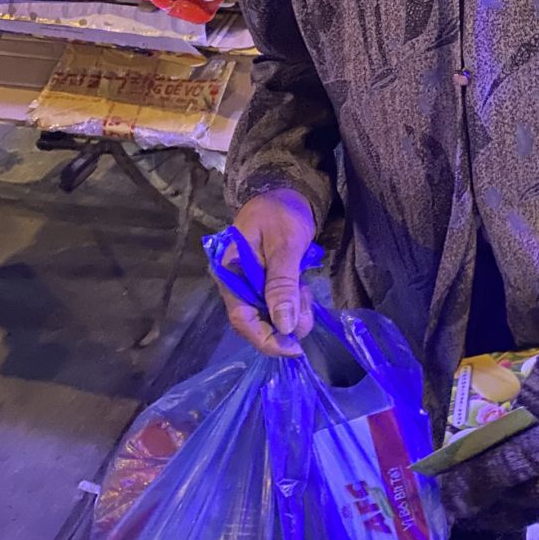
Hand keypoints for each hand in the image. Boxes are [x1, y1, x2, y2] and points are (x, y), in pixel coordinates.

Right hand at [220, 188, 315, 357]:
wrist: (285, 191)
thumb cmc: (282, 212)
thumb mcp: (285, 245)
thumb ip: (282, 284)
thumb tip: (284, 325)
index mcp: (230, 273)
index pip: (242, 319)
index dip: (266, 339)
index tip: (294, 348)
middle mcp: (236, 283)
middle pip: (256, 321)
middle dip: (285, 324)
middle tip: (308, 306)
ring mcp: (250, 284)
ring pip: (270, 315)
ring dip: (292, 311)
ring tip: (305, 289)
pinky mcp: (264, 283)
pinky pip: (278, 304)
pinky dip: (293, 302)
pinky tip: (303, 287)